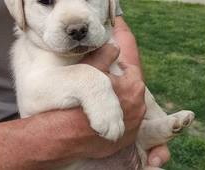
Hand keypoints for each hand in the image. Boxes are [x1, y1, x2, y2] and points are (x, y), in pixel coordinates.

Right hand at [81, 44, 169, 166]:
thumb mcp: (89, 68)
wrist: (64, 133)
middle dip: (121, 86)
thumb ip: (105, 53)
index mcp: (134, 87)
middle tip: (103, 89)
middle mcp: (140, 108)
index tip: (107, 71)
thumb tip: (115, 47)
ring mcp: (134, 126)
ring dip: (120, 104)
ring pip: (130, 107)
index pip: (131, 70)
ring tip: (101, 105)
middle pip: (132, 90)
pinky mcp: (126, 139)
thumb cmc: (77, 98)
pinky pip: (125, 124)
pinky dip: (117, 121)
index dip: (118, 68)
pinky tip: (102, 120)